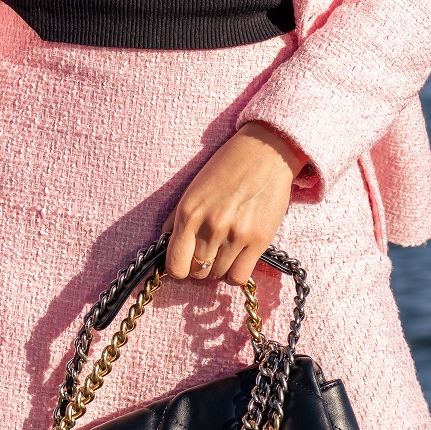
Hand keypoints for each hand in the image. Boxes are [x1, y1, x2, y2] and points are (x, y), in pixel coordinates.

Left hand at [160, 123, 307, 285]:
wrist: (264, 152)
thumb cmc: (226, 168)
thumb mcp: (193, 189)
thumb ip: (177, 219)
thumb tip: (166, 245)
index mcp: (189, 212)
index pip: (175, 265)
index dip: (179, 268)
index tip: (186, 262)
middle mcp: (210, 226)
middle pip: (197, 272)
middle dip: (200, 267)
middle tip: (208, 252)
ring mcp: (235, 235)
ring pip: (218, 275)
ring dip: (219, 268)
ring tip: (225, 250)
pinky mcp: (259, 241)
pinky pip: (239, 277)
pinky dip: (236, 273)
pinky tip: (238, 258)